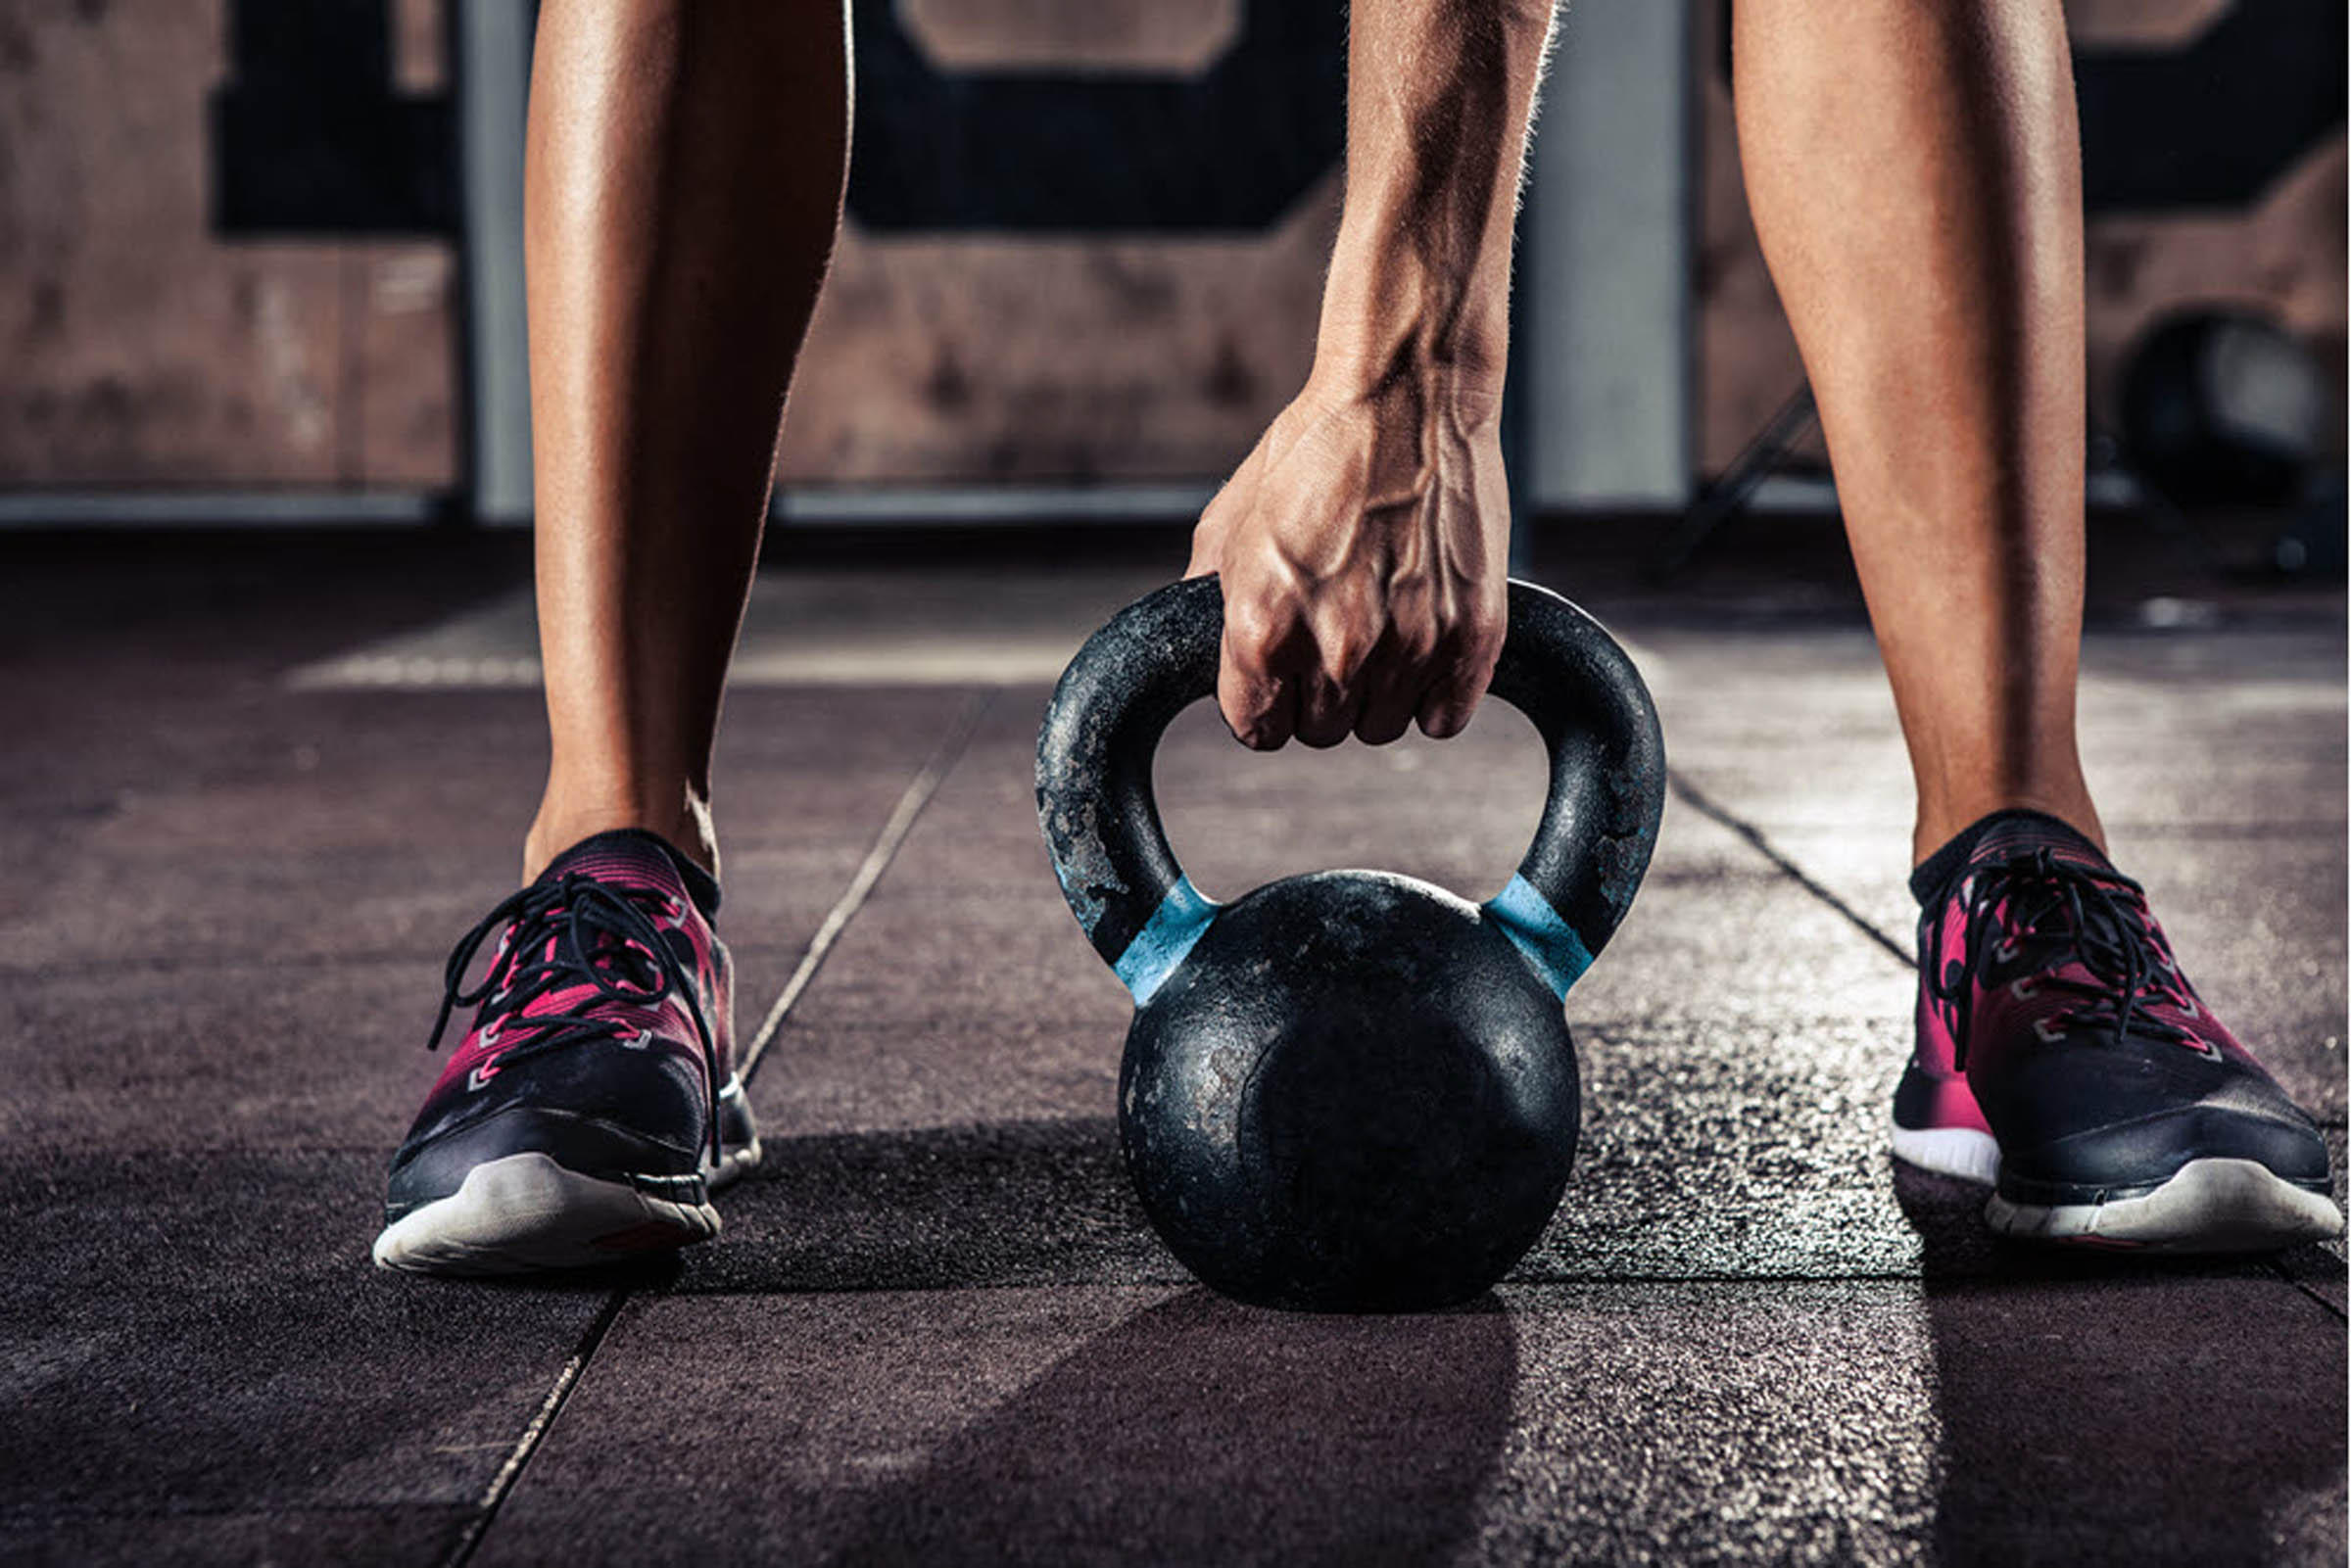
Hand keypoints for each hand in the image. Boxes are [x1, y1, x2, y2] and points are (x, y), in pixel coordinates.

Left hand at [1185, 371, 1509, 749]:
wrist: (1407, 394)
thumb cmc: (1318, 450)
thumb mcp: (1230, 523)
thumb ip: (1205, 601)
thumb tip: (1195, 650)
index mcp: (1262, 628)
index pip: (1257, 729)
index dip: (1263, 702)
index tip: (1277, 678)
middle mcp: (1336, 648)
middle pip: (1320, 732)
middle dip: (1318, 693)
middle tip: (1332, 633)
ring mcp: (1409, 646)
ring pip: (1381, 727)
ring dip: (1375, 693)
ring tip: (1378, 628)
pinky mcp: (1472, 636)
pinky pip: (1445, 718)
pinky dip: (1434, 695)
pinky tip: (1420, 647)